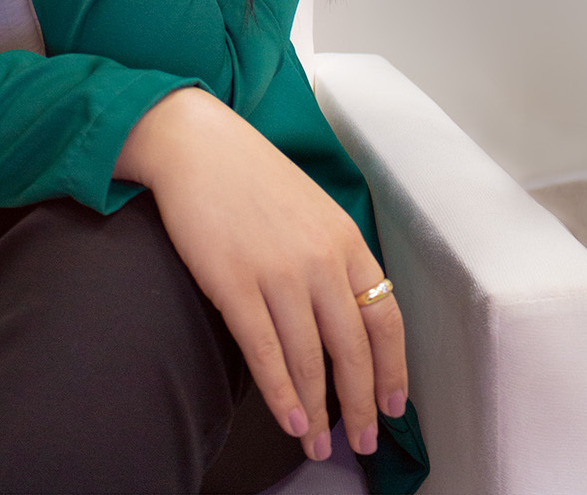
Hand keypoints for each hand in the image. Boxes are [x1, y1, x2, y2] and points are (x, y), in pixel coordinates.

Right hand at [114, 88, 407, 463]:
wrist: (194, 143)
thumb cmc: (248, 173)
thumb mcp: (310, 205)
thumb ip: (332, 255)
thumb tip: (344, 315)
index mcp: (345, 238)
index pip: (386, 318)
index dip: (392, 370)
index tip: (392, 406)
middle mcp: (320, 258)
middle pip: (353, 349)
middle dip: (360, 405)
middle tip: (361, 441)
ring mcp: (278, 272)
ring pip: (309, 360)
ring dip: (318, 412)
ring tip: (318, 442)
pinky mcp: (235, 282)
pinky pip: (266, 353)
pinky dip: (281, 394)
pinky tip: (289, 420)